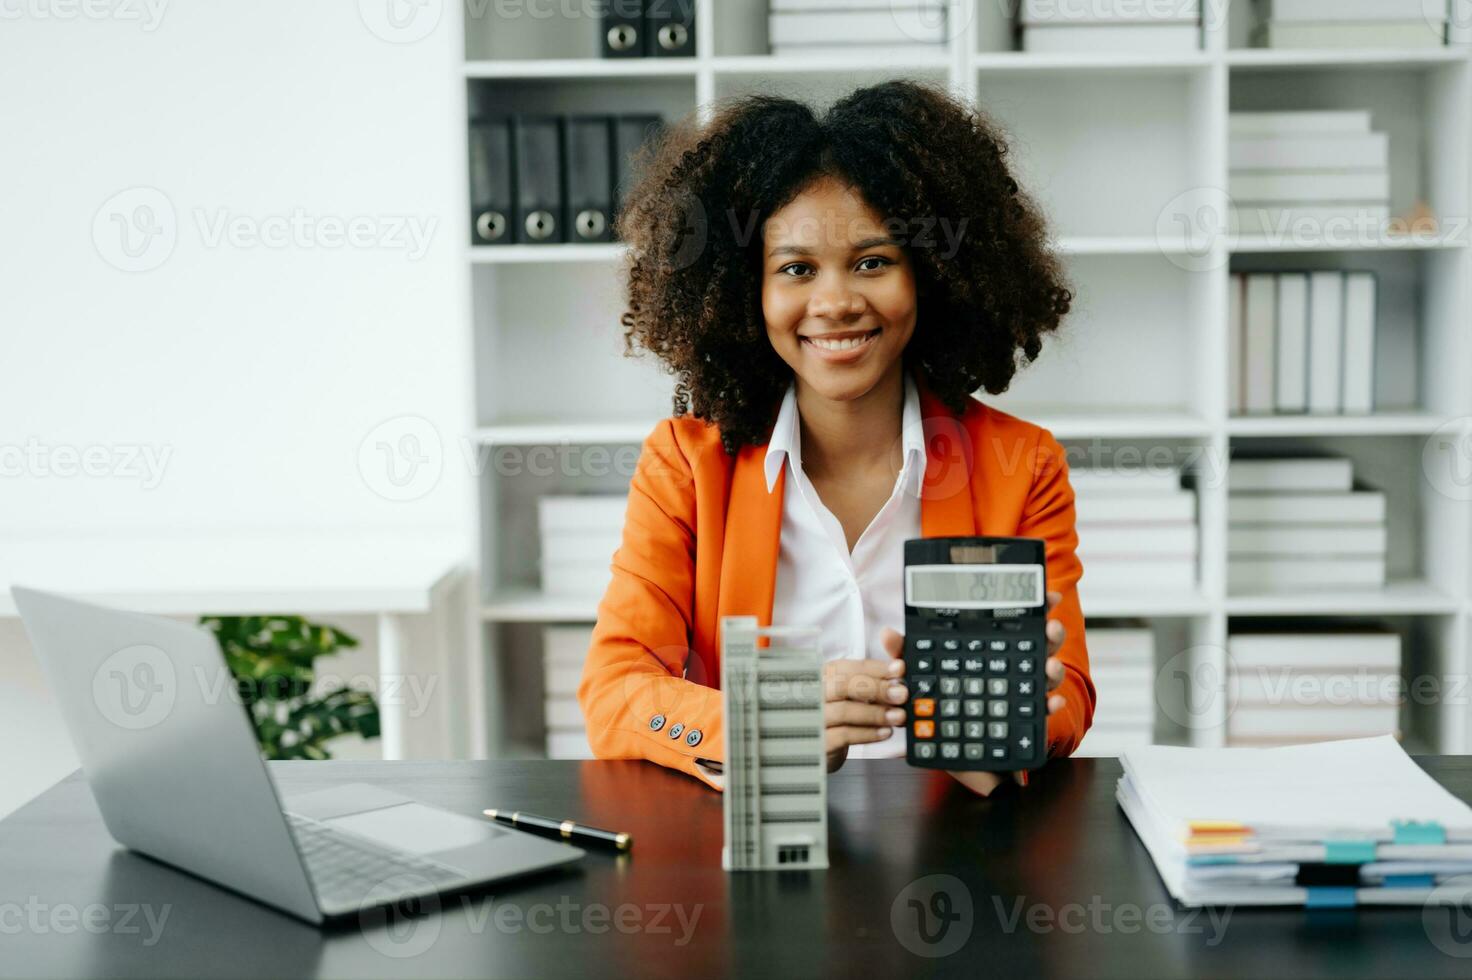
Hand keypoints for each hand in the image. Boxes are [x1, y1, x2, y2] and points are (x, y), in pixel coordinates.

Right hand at [821, 656, 906, 771]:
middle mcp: (811, 695)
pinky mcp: (819, 742)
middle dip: (876, 688)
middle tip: (900, 694)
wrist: (820, 747)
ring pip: (844, 711)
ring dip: (876, 713)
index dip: (873, 668)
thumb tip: (898, 670)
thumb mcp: (851, 694)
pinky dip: (868, 733)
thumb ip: (872, 679)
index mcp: (820, 677)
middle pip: (841, 685)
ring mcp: (813, 719)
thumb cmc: (839, 715)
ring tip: (898, 716)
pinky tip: (885, 732)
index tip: (898, 670)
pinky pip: (844, 736)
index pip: (844, 667)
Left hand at [881, 591, 1069, 797]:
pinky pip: (1041, 712)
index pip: (1019, 621)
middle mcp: (1014, 667)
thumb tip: (888, 635)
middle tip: (1050, 627)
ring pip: (1046, 676)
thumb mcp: (920, 672)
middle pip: (1041, 645)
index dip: (1037, 607)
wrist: (949, 745)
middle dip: (1051, 634)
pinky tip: (1051, 702)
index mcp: (994, 648)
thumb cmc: (938, 699)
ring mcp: (1021, 693)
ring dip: (1053, 669)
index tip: (1049, 596)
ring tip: (1050, 665)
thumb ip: (907, 653)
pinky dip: (1050, 706)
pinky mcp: (1022, 720)